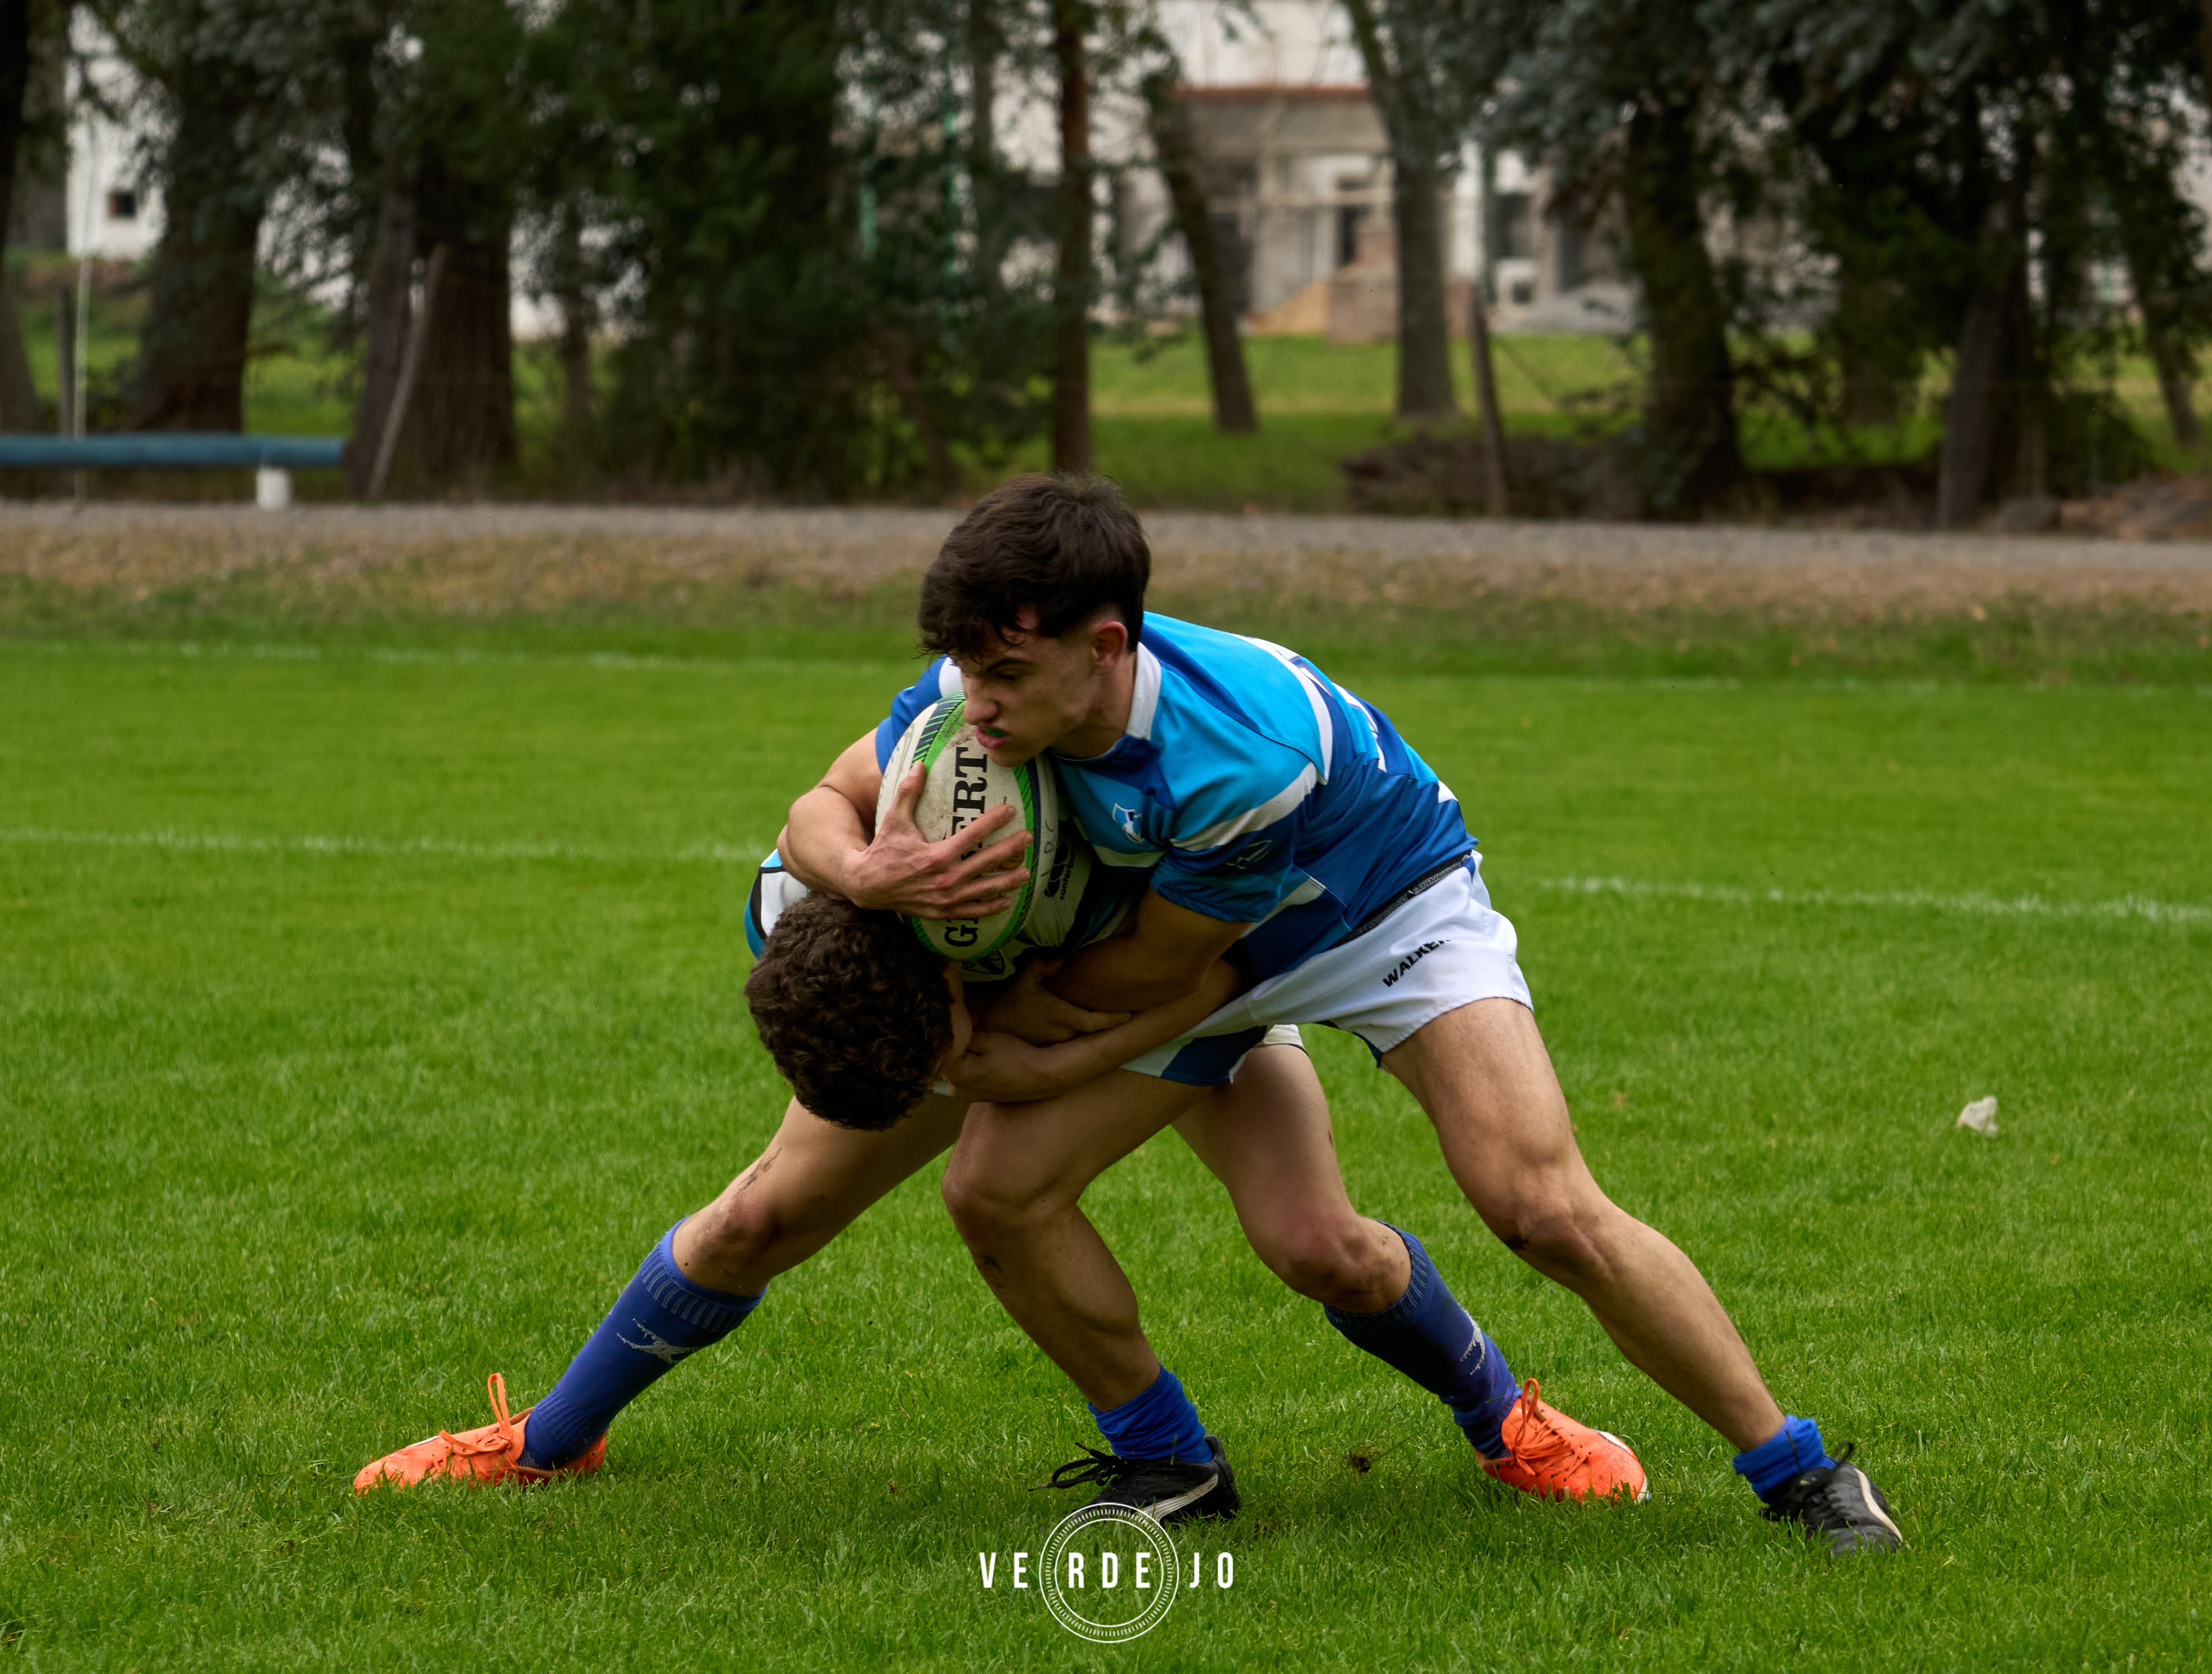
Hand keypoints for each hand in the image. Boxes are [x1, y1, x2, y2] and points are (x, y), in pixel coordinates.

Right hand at [844, 766, 1032, 919]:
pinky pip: (972, 911)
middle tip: (1028, 838)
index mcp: (936, 855)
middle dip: (1010, 849)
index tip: (1011, 811)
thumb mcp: (893, 820)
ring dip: (1008, 881)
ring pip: (984, 890)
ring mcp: (945, 898)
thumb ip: (908, 792)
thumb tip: (920, 763)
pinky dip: (990, 908)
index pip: (973, 836)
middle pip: (986, 862)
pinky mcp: (942, 912)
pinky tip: (1006, 900)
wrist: (867, 885)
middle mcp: (944, 879)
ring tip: (1027, 872)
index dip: (994, 822)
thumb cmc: (883, 850)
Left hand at [946, 1030, 1064, 1102]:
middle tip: (972, 1029)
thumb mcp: (986, 1039)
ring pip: (955, 1066)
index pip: (941, 1047)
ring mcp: (964, 1095)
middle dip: (955, 1044)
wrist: (1040, 1077)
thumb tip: (949, 1028)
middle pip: (946, 1058)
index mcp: (954, 1075)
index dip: (953, 1032)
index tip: (963, 1022)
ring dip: (962, 1054)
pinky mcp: (974, 1097)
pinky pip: (964, 1076)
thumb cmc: (1015, 1056)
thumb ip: (962, 1034)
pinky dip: (970, 1065)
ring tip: (980, 1042)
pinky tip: (984, 1057)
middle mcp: (954, 1089)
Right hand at [975, 958, 1129, 1044]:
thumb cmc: (1010, 1001)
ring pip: (1085, 1035)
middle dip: (1109, 1021)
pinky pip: (1074, 1037)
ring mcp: (1058, 1041)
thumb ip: (1041, 965)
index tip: (1129, 1014)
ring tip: (1113, 1013)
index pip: (1095, 1022)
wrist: (991, 1024)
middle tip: (1127, 1007)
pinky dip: (1084, 1029)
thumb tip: (1059, 957)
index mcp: (1061, 1016)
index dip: (1113, 1019)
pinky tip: (1090, 1020)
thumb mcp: (1024, 979)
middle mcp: (1063, 1032)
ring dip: (1097, 1026)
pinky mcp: (1052, 1045)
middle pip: (1094, 1030)